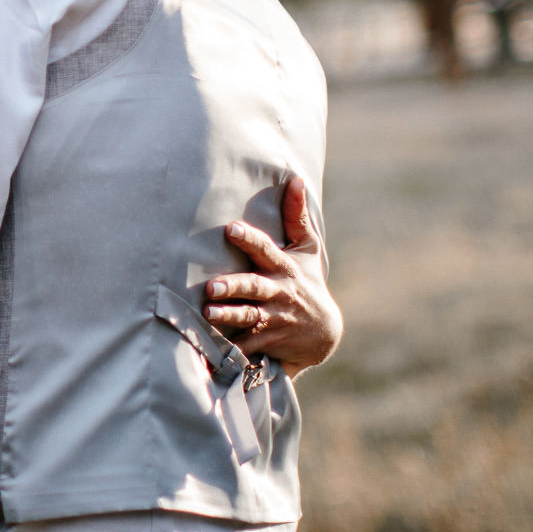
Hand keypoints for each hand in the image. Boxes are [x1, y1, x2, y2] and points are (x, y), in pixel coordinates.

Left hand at [202, 176, 342, 373]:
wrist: (324, 332)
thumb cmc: (307, 281)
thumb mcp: (307, 250)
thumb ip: (296, 217)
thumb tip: (296, 180)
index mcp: (284, 268)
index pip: (266, 250)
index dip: (249, 239)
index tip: (231, 228)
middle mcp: (278, 292)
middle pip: (254, 287)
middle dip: (234, 286)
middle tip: (212, 286)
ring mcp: (274, 319)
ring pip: (249, 317)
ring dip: (229, 315)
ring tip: (208, 312)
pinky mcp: (268, 342)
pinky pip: (248, 346)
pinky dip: (233, 350)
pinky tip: (212, 351)